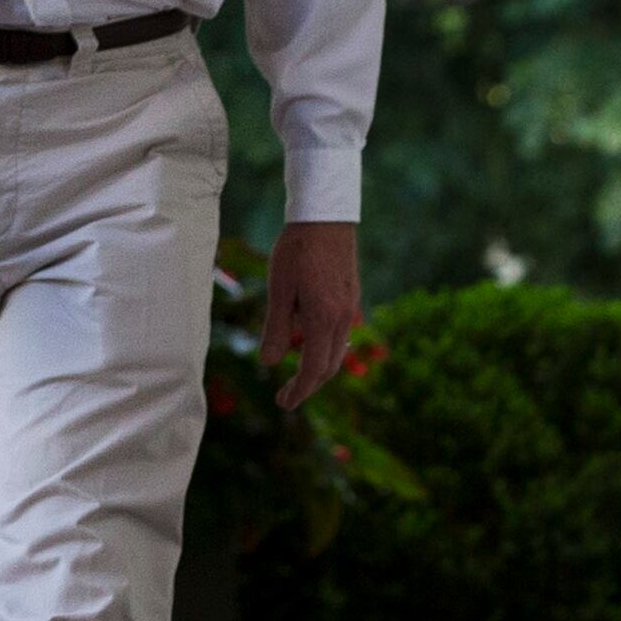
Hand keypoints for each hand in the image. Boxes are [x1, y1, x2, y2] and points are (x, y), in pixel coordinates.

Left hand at [257, 220, 361, 407]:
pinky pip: (339, 335)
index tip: (283, 403)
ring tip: (295, 377)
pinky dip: (324, 350)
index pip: (315, 370)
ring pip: (336, 351)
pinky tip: (307, 345)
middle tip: (285, 397)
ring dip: (318, 369)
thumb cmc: (297, 250)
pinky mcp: (350, 298)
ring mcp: (350, 308)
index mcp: (325, 319)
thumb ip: (277, 329)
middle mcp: (343, 318)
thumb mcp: (279, 290)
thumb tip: (270, 364)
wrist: (325, 217)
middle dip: (308, 386)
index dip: (299, 390)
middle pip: (329, 366)